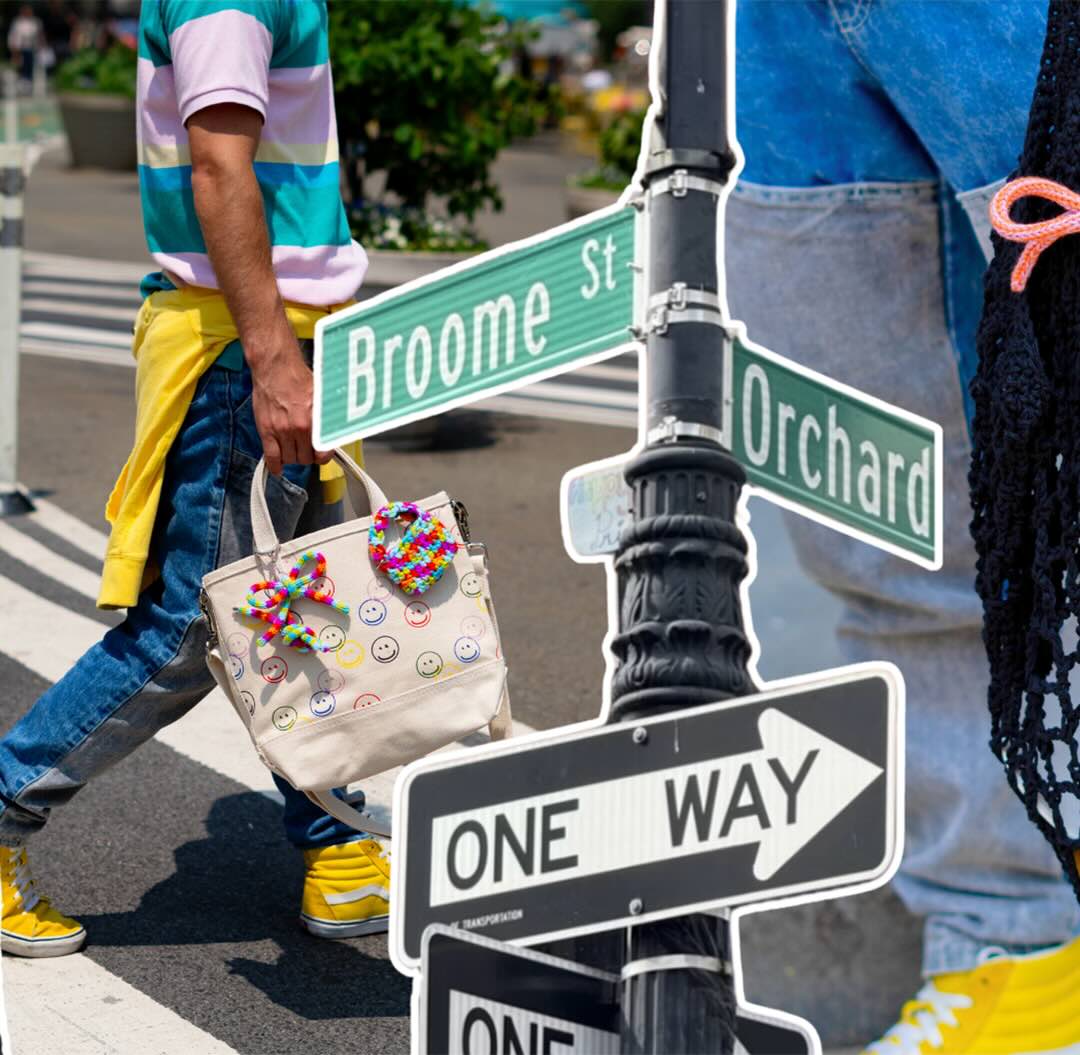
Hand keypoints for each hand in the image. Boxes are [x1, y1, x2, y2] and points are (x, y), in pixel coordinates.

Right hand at [248, 334, 331, 475]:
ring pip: (290, 459)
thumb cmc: (297, 378)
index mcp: (314, 421)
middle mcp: (298, 428)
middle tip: (306, 449)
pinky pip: (271, 456)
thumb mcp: (321, 397)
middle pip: (305, 458)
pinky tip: (278, 469)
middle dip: (307, 456)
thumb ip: (328, 417)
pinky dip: (275, 466)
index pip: (322, 453)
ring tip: (294, 450)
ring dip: (293, 458)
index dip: (323, 456)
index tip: (321, 454)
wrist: (275, 368)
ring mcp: (280, 430)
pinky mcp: (266, 430)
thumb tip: (336, 431)